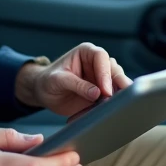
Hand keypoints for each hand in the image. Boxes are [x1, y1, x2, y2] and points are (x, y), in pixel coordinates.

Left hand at [16, 42, 131, 116]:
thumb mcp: (58, 80)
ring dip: (118, 95)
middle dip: (119, 84)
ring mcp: (101, 79)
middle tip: (121, 98)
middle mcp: (97, 64)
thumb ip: (77, 85)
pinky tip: (111, 112)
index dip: (105, 73)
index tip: (105, 90)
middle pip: (115, 70)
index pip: (101, 57)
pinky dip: (112, 105)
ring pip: (118, 84)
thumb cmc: (48, 80)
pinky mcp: (103, 93)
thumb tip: (96, 93)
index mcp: (86, 53)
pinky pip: (112, 98)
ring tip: (117, 106)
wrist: (44, 93)